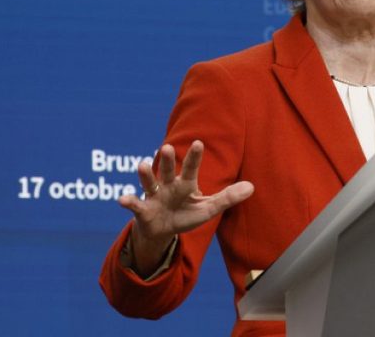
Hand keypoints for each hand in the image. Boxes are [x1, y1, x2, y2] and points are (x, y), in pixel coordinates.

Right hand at [118, 140, 253, 274]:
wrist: (163, 232)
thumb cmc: (187, 215)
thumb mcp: (209, 209)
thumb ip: (228, 198)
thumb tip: (252, 187)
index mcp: (186, 184)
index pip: (192, 168)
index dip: (195, 157)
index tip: (198, 142)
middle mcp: (169, 186)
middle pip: (168, 171)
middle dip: (168, 160)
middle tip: (168, 147)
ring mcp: (154, 197)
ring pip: (150, 183)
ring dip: (146, 175)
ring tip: (142, 165)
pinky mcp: (143, 211)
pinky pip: (135, 205)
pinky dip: (129, 201)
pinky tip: (122, 199)